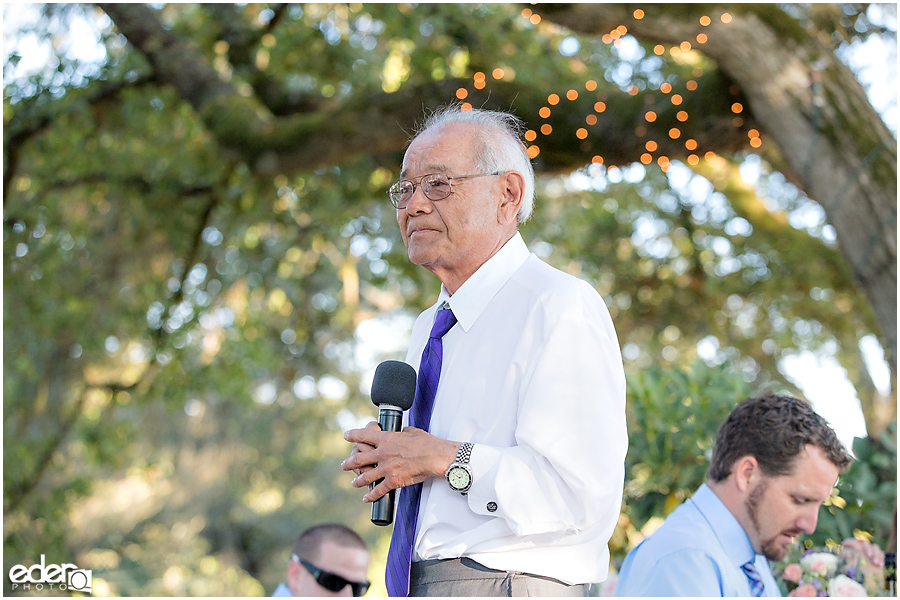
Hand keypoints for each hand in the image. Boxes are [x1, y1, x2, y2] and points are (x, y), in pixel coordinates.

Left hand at [341, 426, 458, 501]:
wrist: (435, 457)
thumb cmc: (426, 443)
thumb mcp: (411, 431)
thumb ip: (402, 432)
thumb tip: (401, 432)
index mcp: (386, 439)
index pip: (363, 435)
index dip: (352, 435)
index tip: (346, 436)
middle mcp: (382, 454)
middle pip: (358, 459)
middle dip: (349, 463)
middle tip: (345, 465)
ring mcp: (386, 468)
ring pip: (365, 476)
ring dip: (357, 480)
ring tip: (354, 482)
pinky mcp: (393, 481)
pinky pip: (378, 490)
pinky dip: (371, 495)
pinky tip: (366, 498)